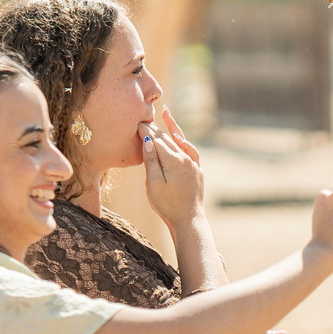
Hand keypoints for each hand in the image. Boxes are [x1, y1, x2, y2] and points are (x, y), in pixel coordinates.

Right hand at [141, 105, 206, 224]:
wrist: (188, 220)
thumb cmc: (167, 205)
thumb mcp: (153, 184)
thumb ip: (151, 161)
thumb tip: (148, 141)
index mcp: (172, 160)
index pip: (156, 140)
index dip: (145, 131)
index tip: (135, 123)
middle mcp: (185, 158)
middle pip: (166, 139)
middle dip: (154, 128)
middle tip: (143, 117)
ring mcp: (193, 164)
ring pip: (179, 141)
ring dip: (172, 127)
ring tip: (166, 112)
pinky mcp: (197, 171)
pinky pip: (191, 150)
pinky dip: (184, 142)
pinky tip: (180, 138)